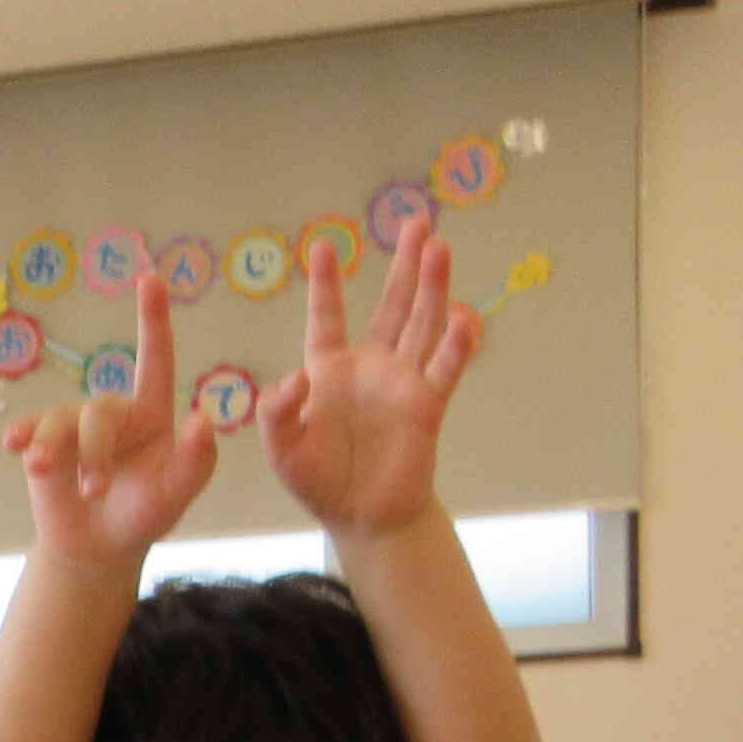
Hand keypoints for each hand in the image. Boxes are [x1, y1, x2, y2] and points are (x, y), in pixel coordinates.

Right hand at [5, 272, 216, 567]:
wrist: (97, 547)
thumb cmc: (143, 515)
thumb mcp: (175, 495)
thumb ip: (195, 461)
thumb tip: (203, 420)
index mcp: (153, 413)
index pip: (156, 360)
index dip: (153, 319)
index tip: (151, 278)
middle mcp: (114, 412)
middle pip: (99, 411)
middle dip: (95, 452)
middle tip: (94, 493)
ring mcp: (75, 426)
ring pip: (62, 422)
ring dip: (59, 453)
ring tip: (58, 483)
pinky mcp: (43, 443)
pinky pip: (31, 430)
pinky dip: (25, 437)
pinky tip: (14, 446)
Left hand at [262, 232, 480, 541]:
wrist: (363, 519)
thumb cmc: (319, 482)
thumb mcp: (282, 450)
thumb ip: (277, 414)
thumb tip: (292, 379)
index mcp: (329, 371)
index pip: (327, 317)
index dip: (327, 284)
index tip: (324, 246)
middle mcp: (371, 368)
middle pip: (390, 305)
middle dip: (403, 265)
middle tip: (418, 222)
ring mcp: (402, 383)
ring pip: (421, 325)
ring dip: (432, 288)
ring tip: (440, 248)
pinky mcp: (427, 407)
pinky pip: (443, 370)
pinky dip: (456, 346)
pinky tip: (465, 319)